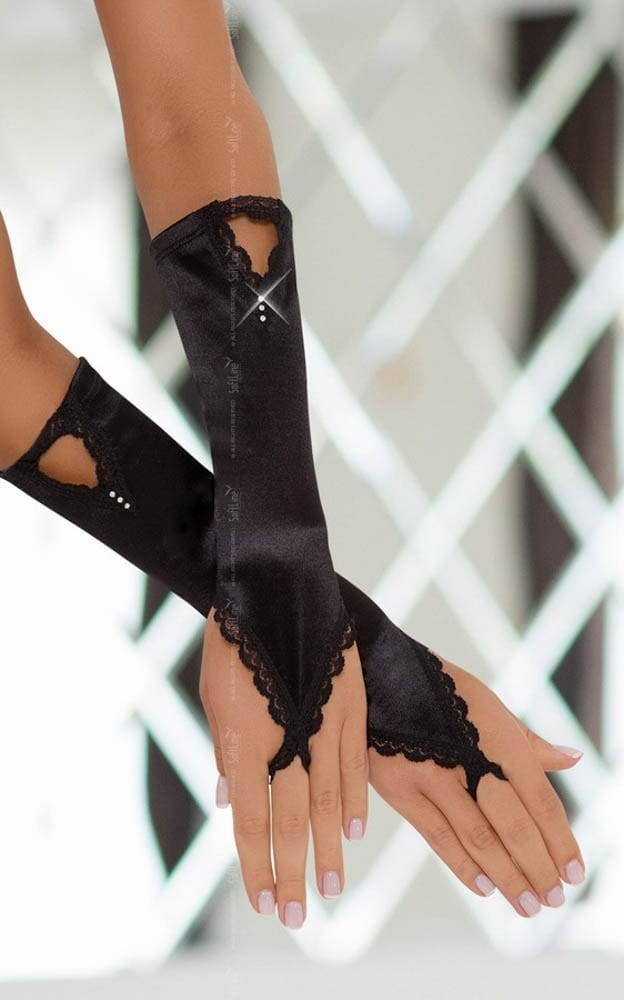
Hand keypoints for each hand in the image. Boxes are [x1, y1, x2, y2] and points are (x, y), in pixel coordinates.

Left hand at [199, 608, 367, 927]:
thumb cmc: (234, 640)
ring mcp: (323, 722)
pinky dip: (355, 797)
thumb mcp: (215, 696)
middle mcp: (288, 738)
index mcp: (246, 739)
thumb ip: (225, 751)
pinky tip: (357, 829)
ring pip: (329, 798)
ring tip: (333, 887)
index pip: (251, 818)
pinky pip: (355, 761)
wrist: (274, 584)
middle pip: (292, 819)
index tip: (264, 902)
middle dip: (293, 871)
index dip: (256, 864)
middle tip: (298, 916)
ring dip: (330, 847)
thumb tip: (226, 798)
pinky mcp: (349, 703)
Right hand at [369, 654, 584, 917]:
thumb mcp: (487, 704)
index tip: (575, 873)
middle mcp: (470, 758)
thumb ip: (529, 741)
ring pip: (479, 838)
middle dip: (537, 868)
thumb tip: (573, 759)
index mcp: (498, 736)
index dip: (560, 840)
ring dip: (507, 878)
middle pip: (514, 826)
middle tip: (552, 899)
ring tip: (526, 905)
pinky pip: (438, 836)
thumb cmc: (440, 689)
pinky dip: (463, 865)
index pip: (540, 800)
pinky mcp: (400, 790)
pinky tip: (484, 887)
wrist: (376, 673)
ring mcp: (433, 776)